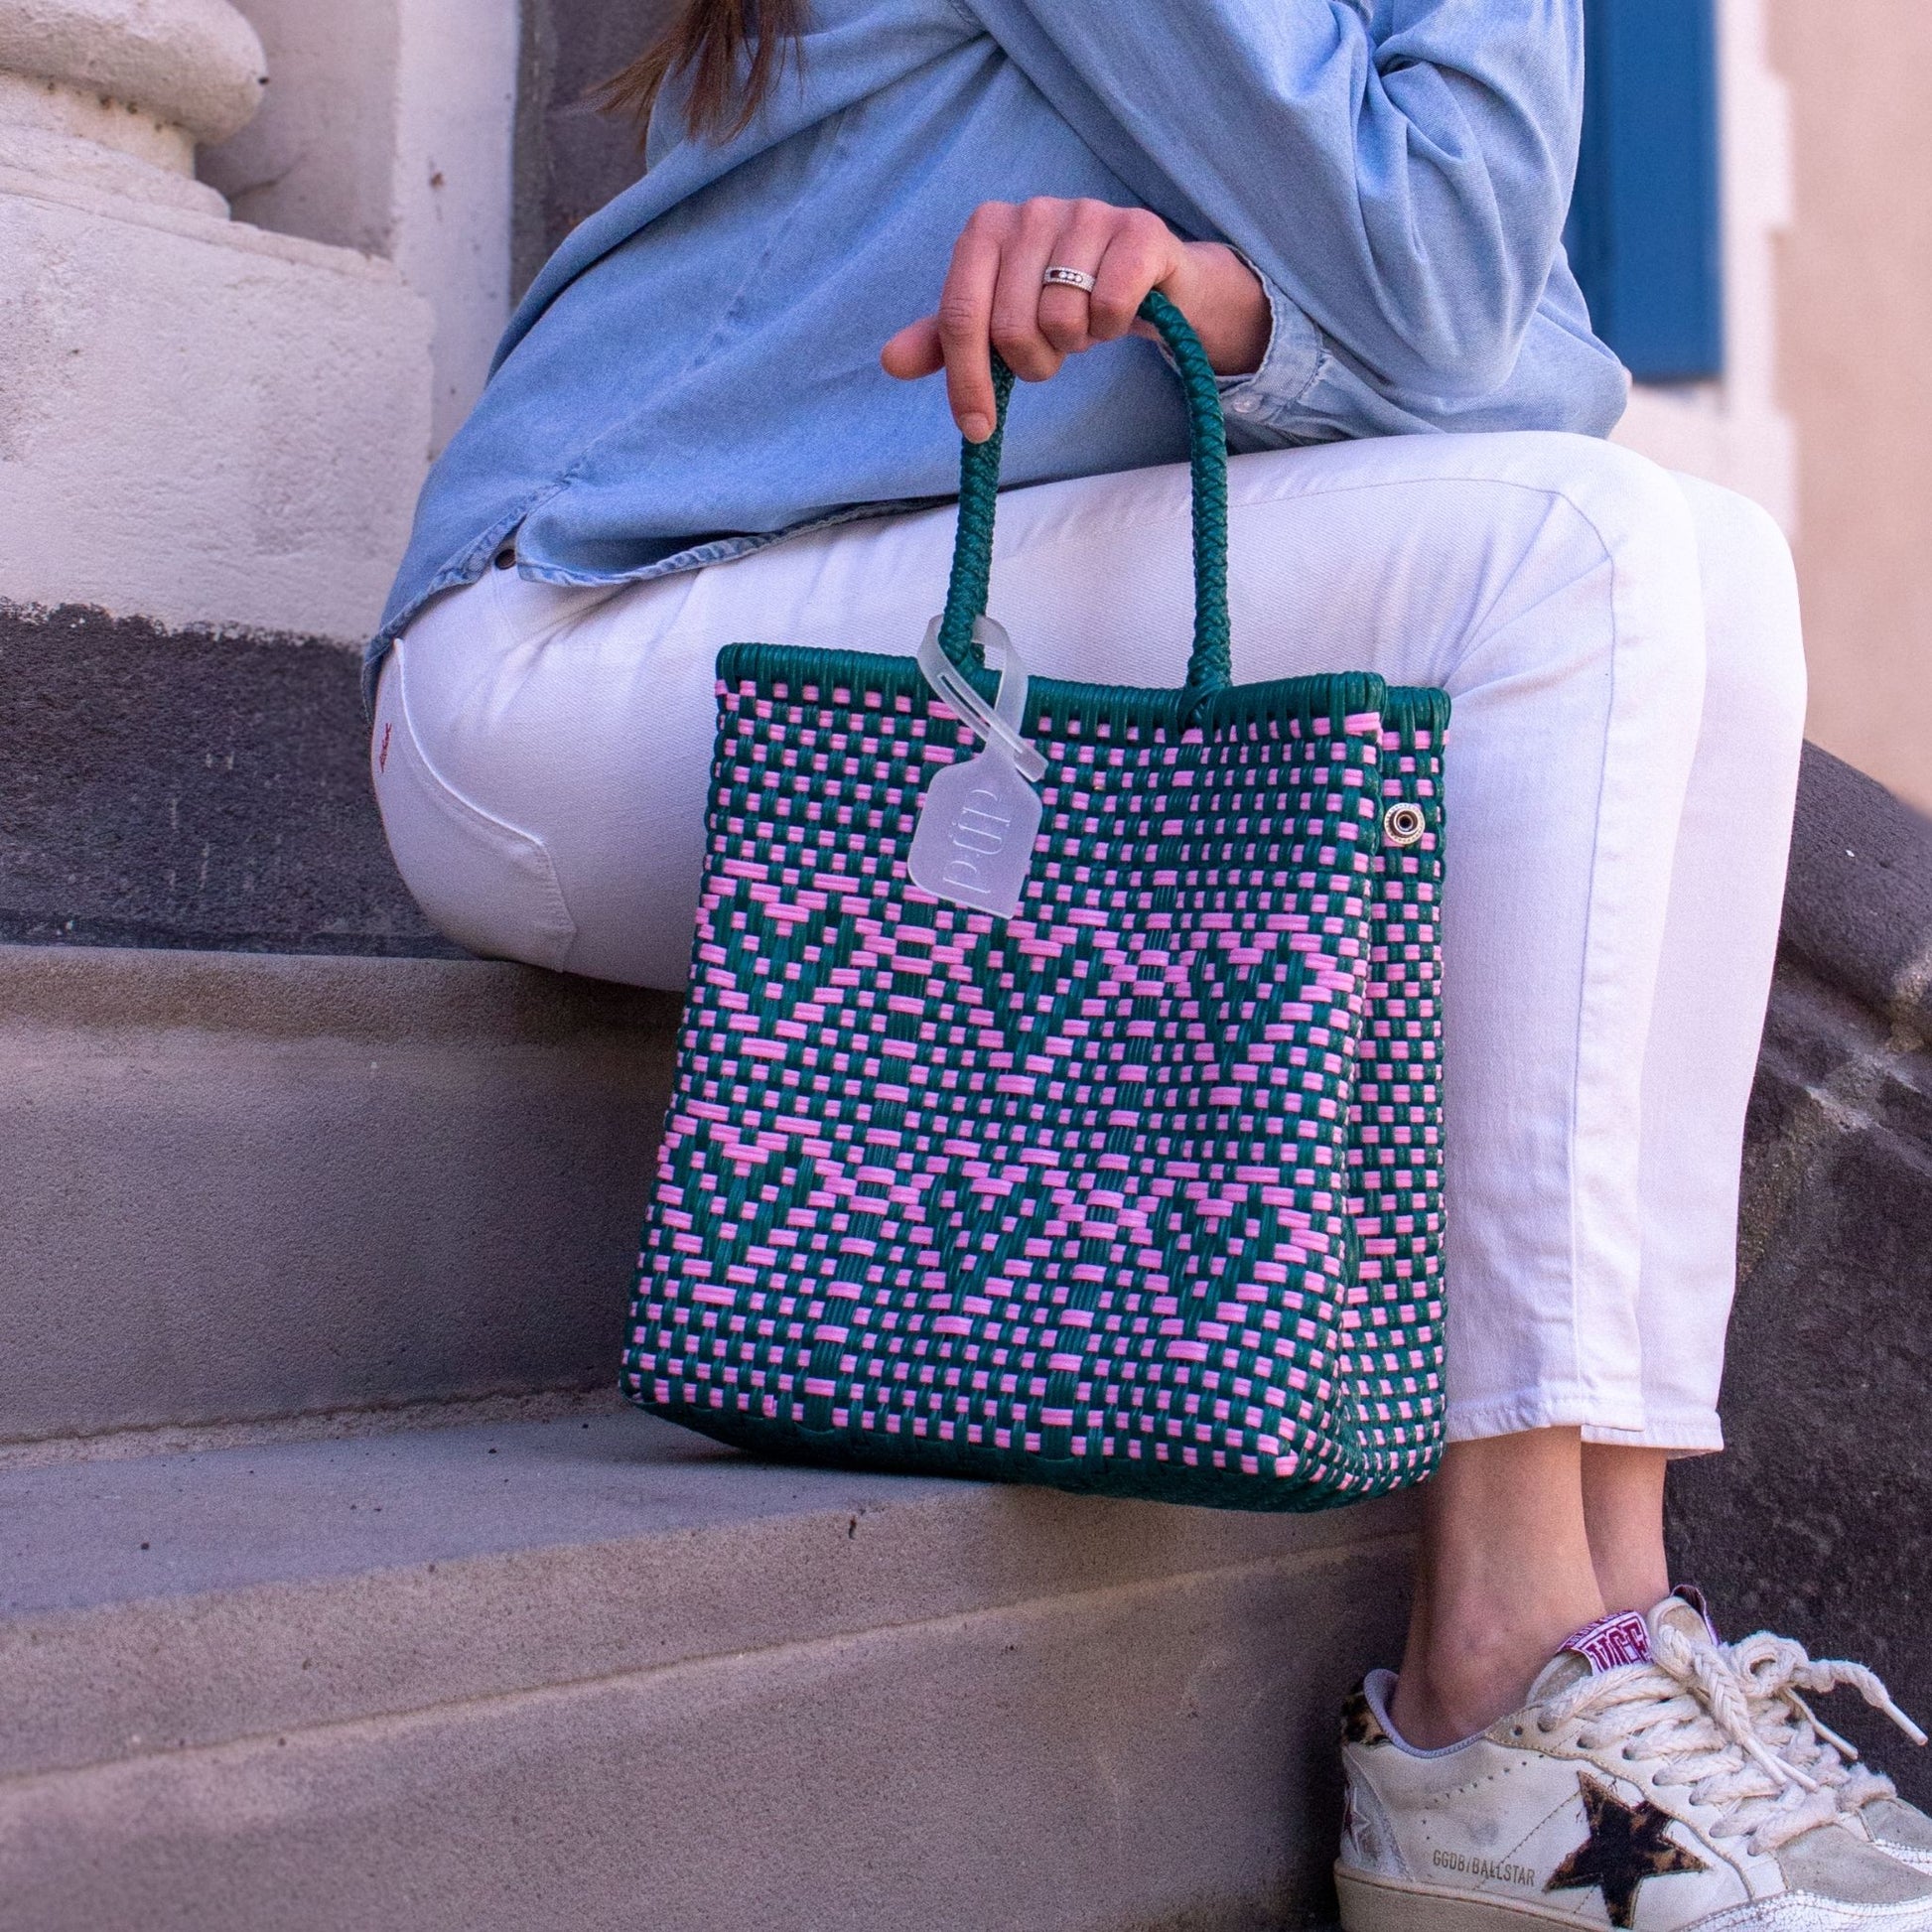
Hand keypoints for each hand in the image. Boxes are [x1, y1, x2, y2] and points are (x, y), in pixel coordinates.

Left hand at [881, 197, 1270, 441]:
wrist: (1147, 281)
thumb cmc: (1061, 301)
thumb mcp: (997, 323)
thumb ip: (945, 340)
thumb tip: (890, 362)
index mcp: (987, 229)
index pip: (961, 318)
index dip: (966, 381)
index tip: (977, 428)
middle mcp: (1032, 211)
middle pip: (1009, 327)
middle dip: (1031, 364)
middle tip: (1051, 354)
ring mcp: (1087, 213)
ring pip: (1060, 319)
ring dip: (1074, 344)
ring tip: (1083, 326)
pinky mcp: (1138, 230)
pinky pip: (1108, 306)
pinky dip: (1111, 327)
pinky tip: (1116, 314)